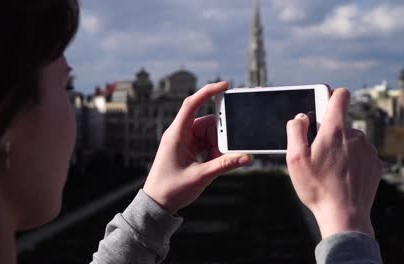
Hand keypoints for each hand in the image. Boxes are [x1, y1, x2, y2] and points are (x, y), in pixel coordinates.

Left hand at [143, 81, 251, 214]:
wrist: (157, 204)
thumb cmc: (171, 189)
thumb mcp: (201, 176)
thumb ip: (224, 164)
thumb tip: (246, 157)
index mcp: (176, 134)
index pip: (191, 104)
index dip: (208, 92)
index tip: (225, 85)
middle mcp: (179, 134)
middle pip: (207, 123)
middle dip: (220, 136)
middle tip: (223, 153)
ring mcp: (183, 142)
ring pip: (208, 134)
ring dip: (217, 147)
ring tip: (214, 164)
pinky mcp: (187, 150)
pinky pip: (206, 143)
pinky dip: (213, 152)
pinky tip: (213, 163)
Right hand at [286, 88, 381, 238]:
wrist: (344, 215)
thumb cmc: (317, 187)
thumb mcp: (295, 158)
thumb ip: (295, 130)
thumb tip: (301, 117)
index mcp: (335, 130)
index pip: (340, 96)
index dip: (329, 96)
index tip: (321, 106)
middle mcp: (356, 136)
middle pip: (341, 123)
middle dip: (329, 133)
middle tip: (318, 154)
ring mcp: (368, 150)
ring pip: (351, 140)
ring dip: (341, 148)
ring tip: (330, 169)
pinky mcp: (375, 164)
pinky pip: (361, 154)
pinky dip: (352, 161)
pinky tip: (342, 177)